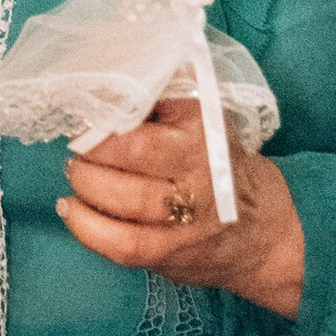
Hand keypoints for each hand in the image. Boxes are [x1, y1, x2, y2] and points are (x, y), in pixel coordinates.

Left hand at [58, 96, 304, 318]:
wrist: (263, 232)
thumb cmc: (221, 166)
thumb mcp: (204, 120)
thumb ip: (162, 97)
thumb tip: (109, 82)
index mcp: (206, 130)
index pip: (148, 111)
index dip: (106, 115)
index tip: (88, 115)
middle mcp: (201, 172)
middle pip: (133, 152)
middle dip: (92, 148)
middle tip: (79, 147)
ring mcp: (187, 218)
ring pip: (124, 200)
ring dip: (86, 184)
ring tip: (76, 174)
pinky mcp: (170, 253)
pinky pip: (120, 244)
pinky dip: (86, 227)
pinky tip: (71, 210)